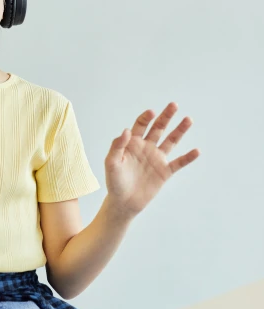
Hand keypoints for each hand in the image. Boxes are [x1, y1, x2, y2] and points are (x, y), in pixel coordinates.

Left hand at [104, 103, 199, 218]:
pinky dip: (188, 158)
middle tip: (174, 105)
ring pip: (171, 141)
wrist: (123, 202)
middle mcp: (147, 147)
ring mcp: (157, 158)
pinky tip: (197, 151)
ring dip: (180, 130)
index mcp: (133, 143)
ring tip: (188, 119)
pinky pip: (178, 163)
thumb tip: (126, 130)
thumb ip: (117, 146)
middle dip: (166, 116)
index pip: (141, 125)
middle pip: (158, 128)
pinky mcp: (165, 172)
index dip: (146, 117)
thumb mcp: (111, 163)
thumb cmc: (114, 182)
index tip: (151, 113)